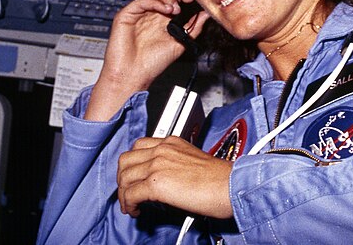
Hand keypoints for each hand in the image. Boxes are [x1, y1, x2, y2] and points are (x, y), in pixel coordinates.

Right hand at [85, 0, 209, 120]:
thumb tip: (207, 13)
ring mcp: (139, 11)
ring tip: (176, 9)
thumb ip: (194, 27)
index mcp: (163, 16)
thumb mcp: (180, 43)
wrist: (133, 75)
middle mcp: (152, 11)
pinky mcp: (127, 14)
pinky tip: (166, 10)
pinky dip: (156, 1)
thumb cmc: (153, 63)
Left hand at [117, 136, 233, 218]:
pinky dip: (128, 204)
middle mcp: (162, 150)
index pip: (139, 146)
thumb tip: (164, 179)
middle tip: (128, 191)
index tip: (134, 175)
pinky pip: (130, 194)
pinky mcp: (156, 184)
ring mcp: (158, 165)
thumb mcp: (194, 160)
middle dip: (123, 178)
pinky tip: (136, 210)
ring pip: (124, 177)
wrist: (230, 185)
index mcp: (172, 142)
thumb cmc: (220, 178)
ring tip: (131, 204)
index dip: (132, 163)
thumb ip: (175, 163)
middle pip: (126, 159)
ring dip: (123, 193)